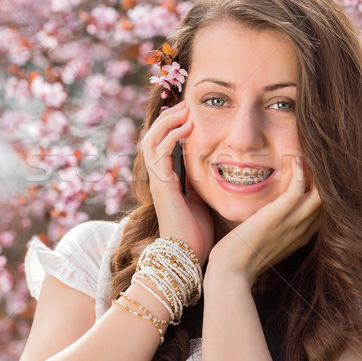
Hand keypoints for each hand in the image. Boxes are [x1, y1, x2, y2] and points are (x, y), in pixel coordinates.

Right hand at [141, 101, 213, 263]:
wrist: (189, 256)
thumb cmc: (196, 233)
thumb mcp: (200, 200)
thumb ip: (198, 182)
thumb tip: (210, 166)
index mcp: (166, 180)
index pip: (161, 146)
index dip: (170, 127)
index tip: (188, 113)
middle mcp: (157, 178)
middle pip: (151, 138)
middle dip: (166, 119)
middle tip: (184, 105)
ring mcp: (157, 181)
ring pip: (151, 141)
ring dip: (167, 123)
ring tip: (184, 110)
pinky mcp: (162, 186)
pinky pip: (160, 153)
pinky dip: (171, 137)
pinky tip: (187, 127)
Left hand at [207, 157, 321, 285]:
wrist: (231, 271)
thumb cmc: (243, 258)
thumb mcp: (268, 242)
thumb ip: (277, 228)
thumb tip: (272, 213)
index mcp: (301, 236)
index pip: (326, 211)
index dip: (328, 192)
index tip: (324, 175)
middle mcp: (302, 230)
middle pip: (330, 202)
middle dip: (330, 181)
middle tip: (323, 159)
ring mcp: (291, 223)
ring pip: (321, 194)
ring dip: (318, 173)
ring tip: (313, 154)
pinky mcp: (276, 216)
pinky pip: (297, 190)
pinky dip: (300, 172)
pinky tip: (296, 159)